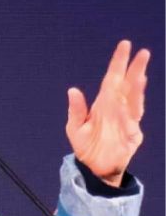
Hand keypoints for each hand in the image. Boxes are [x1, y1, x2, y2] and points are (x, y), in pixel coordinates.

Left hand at [65, 40, 149, 186]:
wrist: (94, 169)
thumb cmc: (86, 146)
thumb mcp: (75, 128)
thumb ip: (76, 110)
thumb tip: (72, 90)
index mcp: (104, 103)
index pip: (112, 78)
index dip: (118, 62)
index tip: (125, 46)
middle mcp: (117, 108)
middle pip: (128, 85)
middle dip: (135, 69)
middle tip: (142, 53)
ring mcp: (127, 120)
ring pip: (134, 101)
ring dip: (137, 89)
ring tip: (139, 74)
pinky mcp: (133, 135)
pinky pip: (131, 122)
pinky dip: (129, 114)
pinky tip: (127, 105)